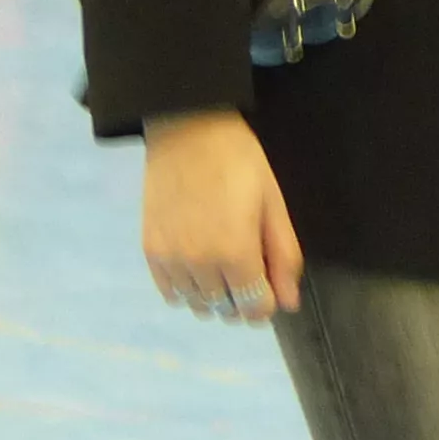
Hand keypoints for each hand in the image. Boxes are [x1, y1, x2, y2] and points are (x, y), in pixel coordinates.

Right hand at [142, 111, 302, 320]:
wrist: (187, 129)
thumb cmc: (239, 161)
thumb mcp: (272, 203)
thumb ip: (283, 256)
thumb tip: (287, 303)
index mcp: (235, 253)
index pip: (254, 307)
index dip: (267, 302)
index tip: (270, 286)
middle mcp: (200, 264)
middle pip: (227, 310)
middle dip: (244, 300)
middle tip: (250, 272)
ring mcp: (171, 259)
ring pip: (198, 306)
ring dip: (215, 298)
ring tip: (224, 270)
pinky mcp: (151, 251)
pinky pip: (171, 293)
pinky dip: (187, 290)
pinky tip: (198, 269)